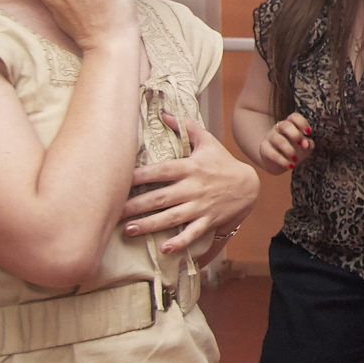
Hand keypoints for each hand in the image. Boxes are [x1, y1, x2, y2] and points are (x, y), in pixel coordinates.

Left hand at [124, 113, 260, 254]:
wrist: (249, 186)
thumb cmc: (222, 163)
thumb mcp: (208, 142)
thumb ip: (186, 128)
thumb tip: (164, 112)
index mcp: (190, 167)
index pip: (161, 170)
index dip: (139, 175)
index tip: (118, 179)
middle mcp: (193, 188)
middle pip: (161, 197)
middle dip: (136, 205)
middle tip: (114, 212)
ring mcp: (200, 206)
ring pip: (171, 217)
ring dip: (149, 225)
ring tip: (128, 230)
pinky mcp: (208, 221)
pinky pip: (193, 233)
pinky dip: (179, 242)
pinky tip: (164, 249)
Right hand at [256, 111, 312, 171]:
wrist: (279, 162)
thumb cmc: (294, 150)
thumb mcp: (304, 147)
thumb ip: (308, 144)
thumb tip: (307, 144)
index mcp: (290, 124)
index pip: (294, 117)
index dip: (302, 122)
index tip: (308, 132)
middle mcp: (278, 128)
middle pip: (284, 125)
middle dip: (295, 134)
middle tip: (302, 144)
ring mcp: (270, 138)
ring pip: (278, 140)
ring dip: (289, 150)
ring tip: (296, 159)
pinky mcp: (264, 149)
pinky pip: (272, 153)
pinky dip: (282, 161)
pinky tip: (291, 166)